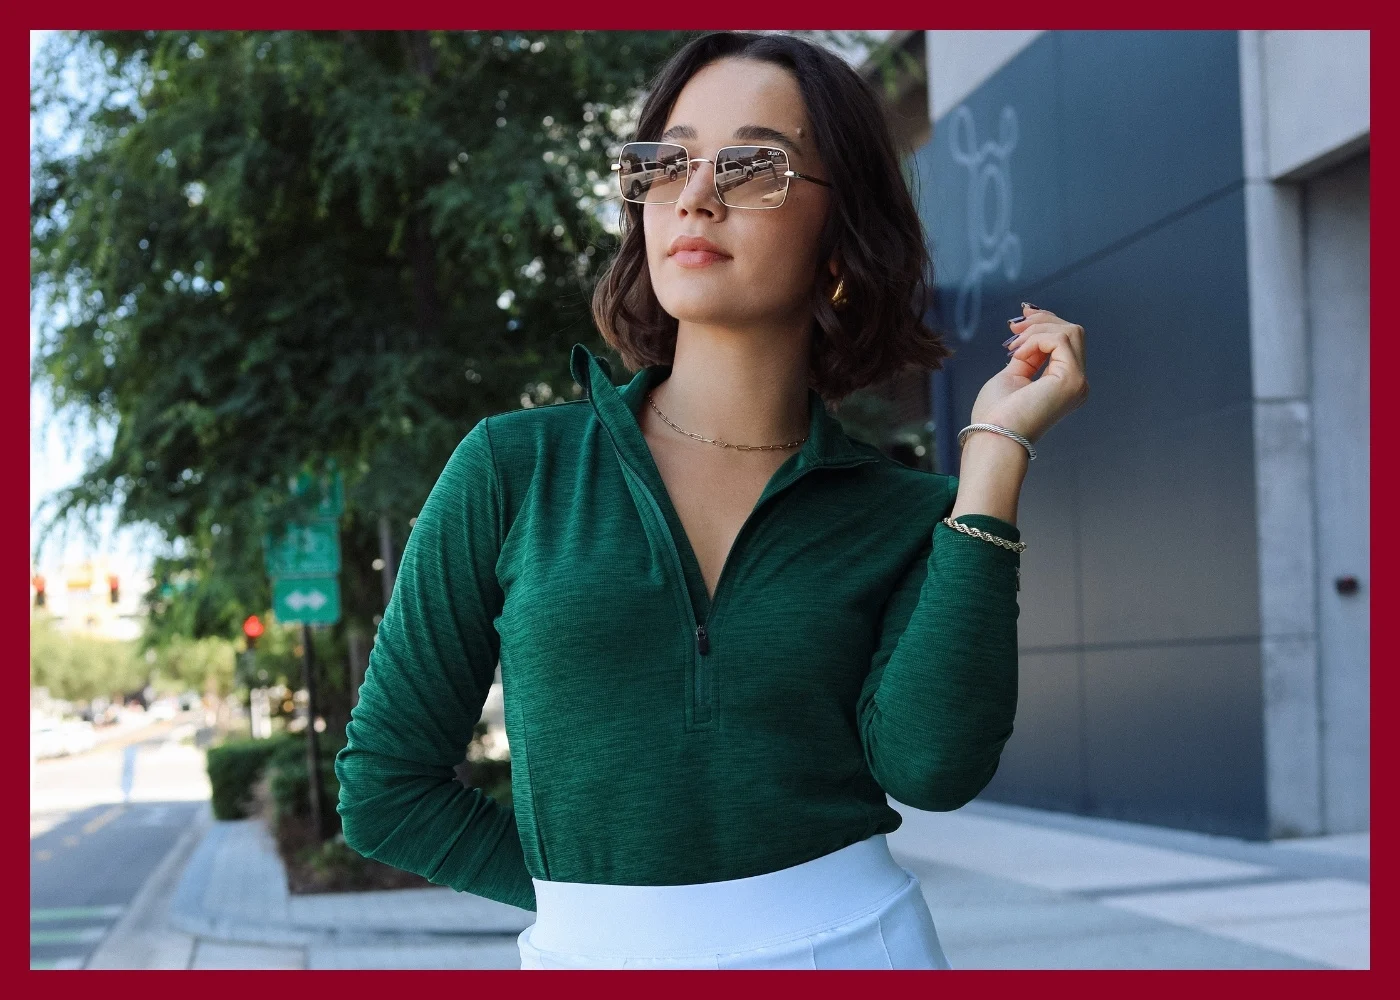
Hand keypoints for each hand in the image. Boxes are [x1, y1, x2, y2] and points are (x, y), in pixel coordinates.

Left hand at [966, 303, 1088, 445]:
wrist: (993, 436)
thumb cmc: (996, 414)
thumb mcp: (1013, 375)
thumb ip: (1027, 355)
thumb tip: (1029, 330)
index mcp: (1063, 385)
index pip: (1066, 343)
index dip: (1044, 324)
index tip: (1018, 320)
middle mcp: (1076, 383)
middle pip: (1073, 333)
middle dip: (1042, 321)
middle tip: (1013, 328)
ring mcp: (1077, 382)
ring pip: (1070, 332)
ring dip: (1036, 330)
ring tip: (1013, 347)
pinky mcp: (1072, 379)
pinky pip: (1060, 339)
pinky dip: (1035, 340)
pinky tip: (1018, 356)